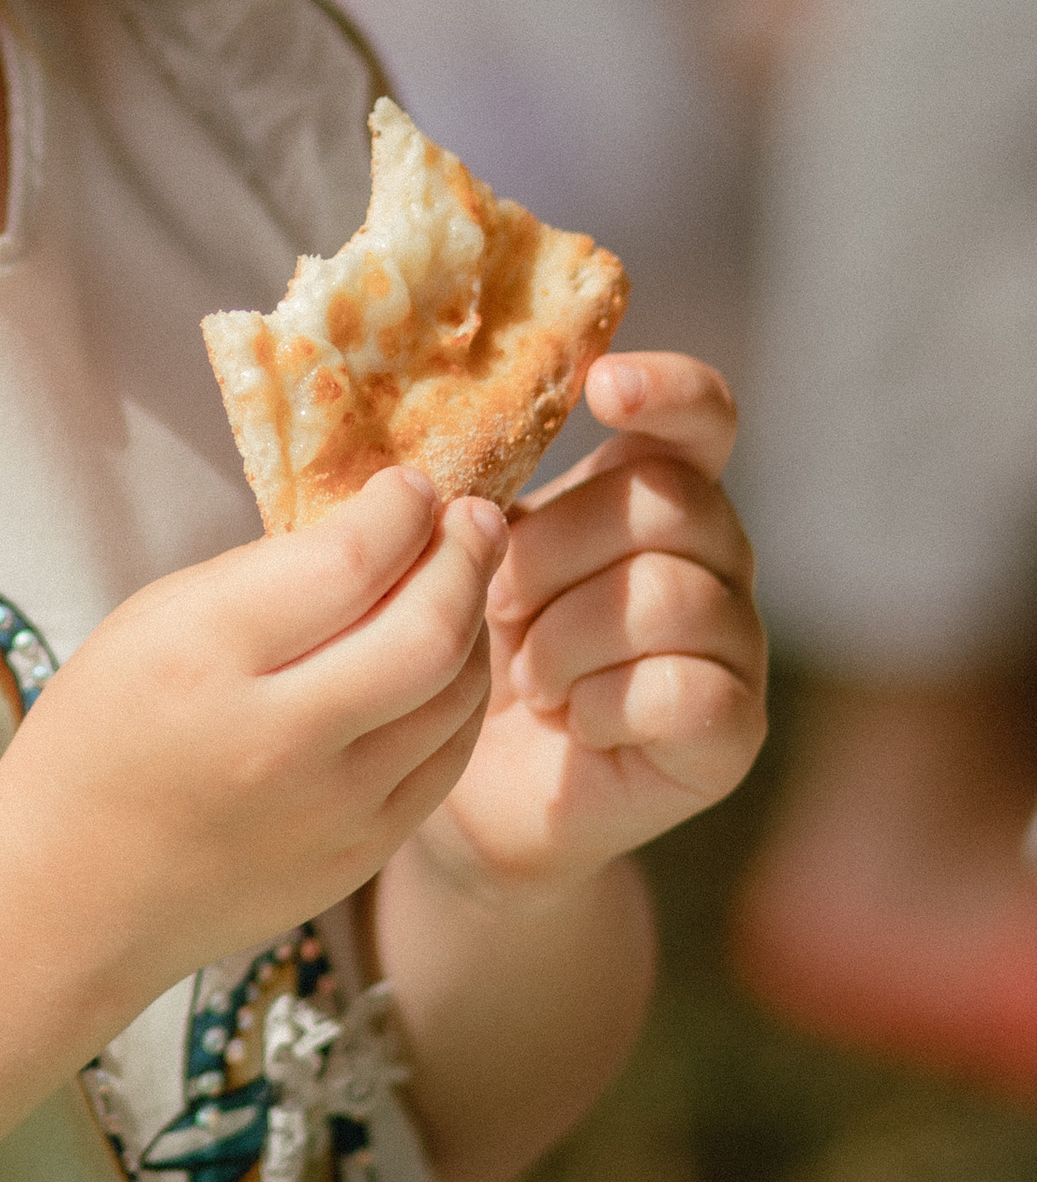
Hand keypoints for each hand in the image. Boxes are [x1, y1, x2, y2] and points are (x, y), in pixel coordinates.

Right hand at [1, 468, 506, 996]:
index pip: (348, 563)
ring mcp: (328, 809)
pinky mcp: (358, 857)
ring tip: (463, 582)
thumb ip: (262, 574)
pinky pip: (446, 760)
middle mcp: (276, 738)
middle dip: (466, 556)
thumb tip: (374, 528)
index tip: (408, 486)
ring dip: (473, 622)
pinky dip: (462, 696)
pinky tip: (449, 660)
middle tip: (474, 518)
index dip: (399, 510)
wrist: (77, 889)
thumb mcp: (152, 619)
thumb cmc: (104, 733)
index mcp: (205, 657)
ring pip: (453, 695)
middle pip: (424, 630)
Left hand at [422, 352, 765, 906]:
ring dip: (567, 638)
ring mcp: (736, 642)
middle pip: (667, 500)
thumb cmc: (466, 654)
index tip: (603, 388)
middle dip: (555, 550)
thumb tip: (445, 459)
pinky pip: (684, 687)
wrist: (469, 792)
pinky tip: (574, 720)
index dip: (668, 388)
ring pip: (672, 594)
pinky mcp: (732, 728)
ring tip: (527, 679)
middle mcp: (716, 555)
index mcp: (656, 491)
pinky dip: (605, 704)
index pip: (701, 414)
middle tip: (498, 607)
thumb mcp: (463, 561)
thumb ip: (482, 500)